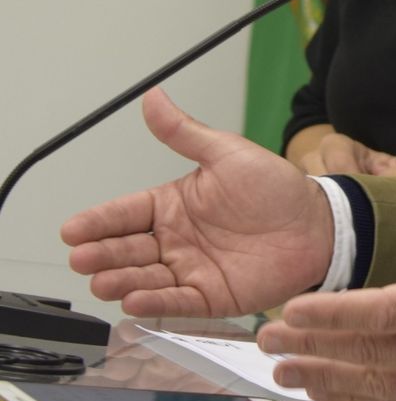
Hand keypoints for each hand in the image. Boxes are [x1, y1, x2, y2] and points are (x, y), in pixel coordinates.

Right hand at [60, 88, 334, 316]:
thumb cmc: (276, 187)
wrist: (318, 223)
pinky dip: (155, 303)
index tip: (72, 229)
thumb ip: (185, 133)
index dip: (98, 222)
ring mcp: (190, 270)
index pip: (125, 213)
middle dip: (101, 255)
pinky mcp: (210, 296)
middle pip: (127, 249)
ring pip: (145, 278)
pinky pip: (177, 302)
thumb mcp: (227, 153)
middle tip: (82, 257)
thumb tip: (153, 98)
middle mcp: (175, 240)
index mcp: (173, 205)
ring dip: (121, 281)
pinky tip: (135, 301)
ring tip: (102, 282)